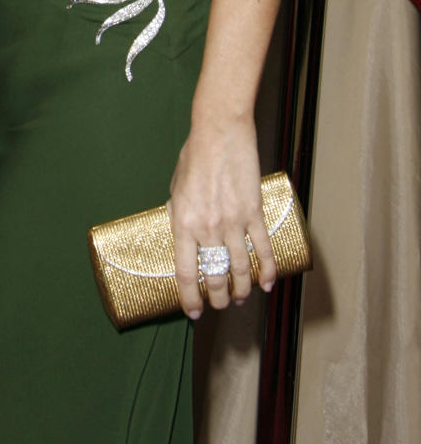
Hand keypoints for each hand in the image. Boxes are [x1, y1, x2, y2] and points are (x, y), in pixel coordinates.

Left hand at [168, 116, 274, 319]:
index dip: (190, 298)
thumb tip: (183, 235)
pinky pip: (263, 250)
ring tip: (241, 298)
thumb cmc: (194, 156)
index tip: (194, 311)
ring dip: (242, 290)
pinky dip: (267, 271)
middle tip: (220, 304)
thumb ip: (179, 214)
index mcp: (183, 222)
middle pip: (215, 277)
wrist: (219, 132)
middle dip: (218, 298)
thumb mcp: (176, 188)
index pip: (186, 273)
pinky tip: (267, 284)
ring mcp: (233, 222)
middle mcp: (208, 228)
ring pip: (240, 270)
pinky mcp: (254, 213)